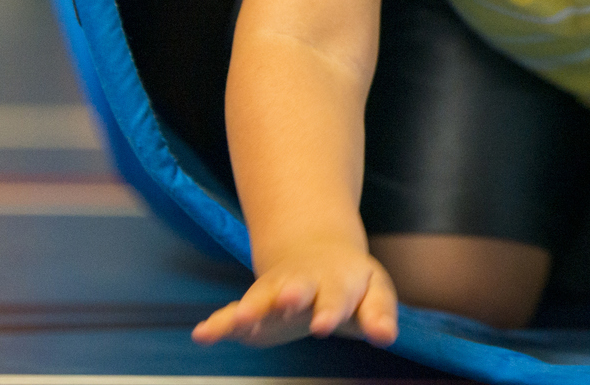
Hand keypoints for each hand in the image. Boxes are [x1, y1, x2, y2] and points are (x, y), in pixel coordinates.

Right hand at [192, 242, 398, 347]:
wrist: (316, 253)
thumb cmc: (351, 283)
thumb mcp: (373, 292)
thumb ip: (379, 314)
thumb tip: (386, 336)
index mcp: (337, 281)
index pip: (336, 297)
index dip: (330, 310)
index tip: (324, 324)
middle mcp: (303, 284)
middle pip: (297, 289)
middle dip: (292, 296)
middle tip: (289, 302)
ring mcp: (275, 293)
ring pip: (261, 298)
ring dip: (250, 308)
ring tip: (238, 320)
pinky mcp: (253, 307)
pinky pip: (232, 314)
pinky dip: (218, 323)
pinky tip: (202, 334)